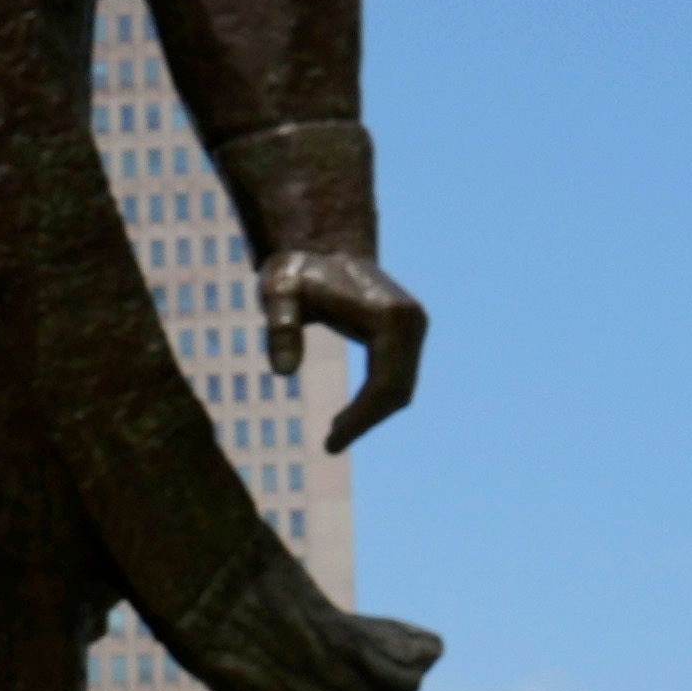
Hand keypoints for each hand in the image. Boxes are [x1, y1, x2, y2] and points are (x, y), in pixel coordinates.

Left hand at [262, 239, 424, 447]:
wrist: (320, 245)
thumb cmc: (296, 270)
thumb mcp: (278, 292)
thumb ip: (279, 326)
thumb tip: (283, 372)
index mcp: (390, 316)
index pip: (385, 382)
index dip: (361, 417)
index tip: (331, 442)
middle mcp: (412, 321)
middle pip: (399, 389)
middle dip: (366, 421)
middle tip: (328, 445)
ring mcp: (413, 326)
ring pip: (402, 387)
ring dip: (371, 415)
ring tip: (332, 435)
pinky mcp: (407, 331)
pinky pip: (396, 376)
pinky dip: (375, 401)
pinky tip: (344, 417)